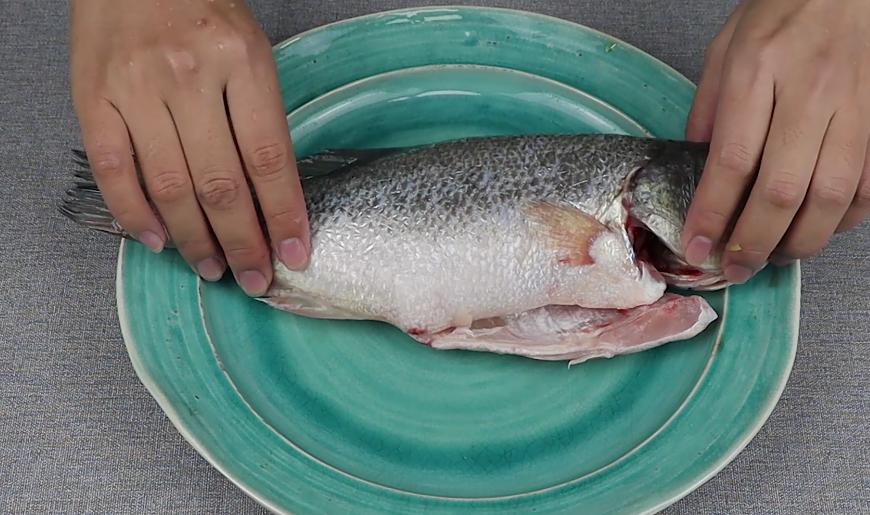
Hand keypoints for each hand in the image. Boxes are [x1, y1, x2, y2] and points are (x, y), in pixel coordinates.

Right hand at [69, 0, 309, 295]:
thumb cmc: (201, 11)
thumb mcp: (251, 52)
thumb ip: (260, 116)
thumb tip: (271, 195)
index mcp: (240, 63)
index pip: (269, 158)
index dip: (284, 215)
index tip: (295, 252)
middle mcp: (188, 77)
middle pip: (221, 184)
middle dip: (243, 242)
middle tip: (254, 277)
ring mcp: (136, 89)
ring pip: (169, 187)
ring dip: (194, 240)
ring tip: (213, 267)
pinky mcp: (93, 98)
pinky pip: (113, 171)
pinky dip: (135, 215)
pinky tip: (158, 241)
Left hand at [683, 0, 869, 282]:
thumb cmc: (783, 11)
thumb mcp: (725, 48)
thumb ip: (709, 110)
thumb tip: (697, 167)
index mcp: (758, 70)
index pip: (732, 161)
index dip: (713, 214)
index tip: (697, 246)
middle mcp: (810, 90)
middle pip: (781, 190)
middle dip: (754, 242)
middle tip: (736, 267)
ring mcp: (855, 106)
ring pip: (831, 196)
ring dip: (800, 240)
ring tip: (774, 256)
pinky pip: (869, 185)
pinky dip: (845, 218)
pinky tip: (820, 228)